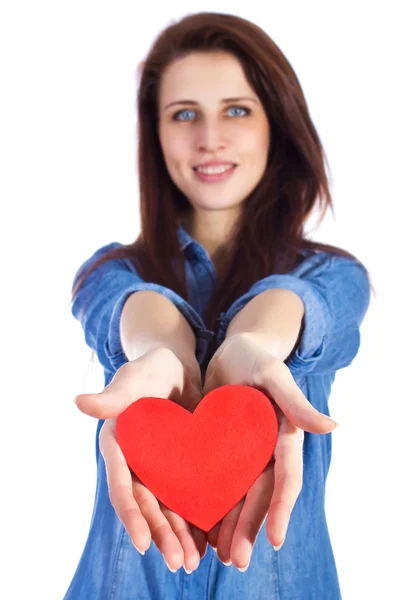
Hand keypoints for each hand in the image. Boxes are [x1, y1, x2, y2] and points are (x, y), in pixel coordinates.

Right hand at [74, 347, 207, 572]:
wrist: (177, 365)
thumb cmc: (150, 368)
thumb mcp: (134, 380)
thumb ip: (112, 396)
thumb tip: (78, 403)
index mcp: (119, 447)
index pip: (122, 485)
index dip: (131, 515)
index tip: (143, 543)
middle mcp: (136, 462)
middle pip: (147, 504)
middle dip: (161, 535)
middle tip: (179, 563)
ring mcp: (158, 466)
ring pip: (167, 506)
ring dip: (178, 535)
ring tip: (194, 562)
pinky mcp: (180, 465)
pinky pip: (186, 495)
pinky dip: (196, 517)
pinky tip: (210, 539)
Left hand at [202, 333, 337, 570]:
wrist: (230, 353)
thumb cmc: (255, 359)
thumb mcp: (273, 376)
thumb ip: (296, 402)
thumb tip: (333, 427)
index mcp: (283, 437)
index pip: (285, 478)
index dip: (280, 508)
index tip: (274, 539)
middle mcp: (266, 451)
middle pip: (259, 495)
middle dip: (249, 528)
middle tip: (237, 561)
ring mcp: (244, 454)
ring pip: (239, 496)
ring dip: (231, 525)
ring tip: (220, 555)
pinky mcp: (222, 451)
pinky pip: (218, 482)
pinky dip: (212, 504)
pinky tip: (199, 527)